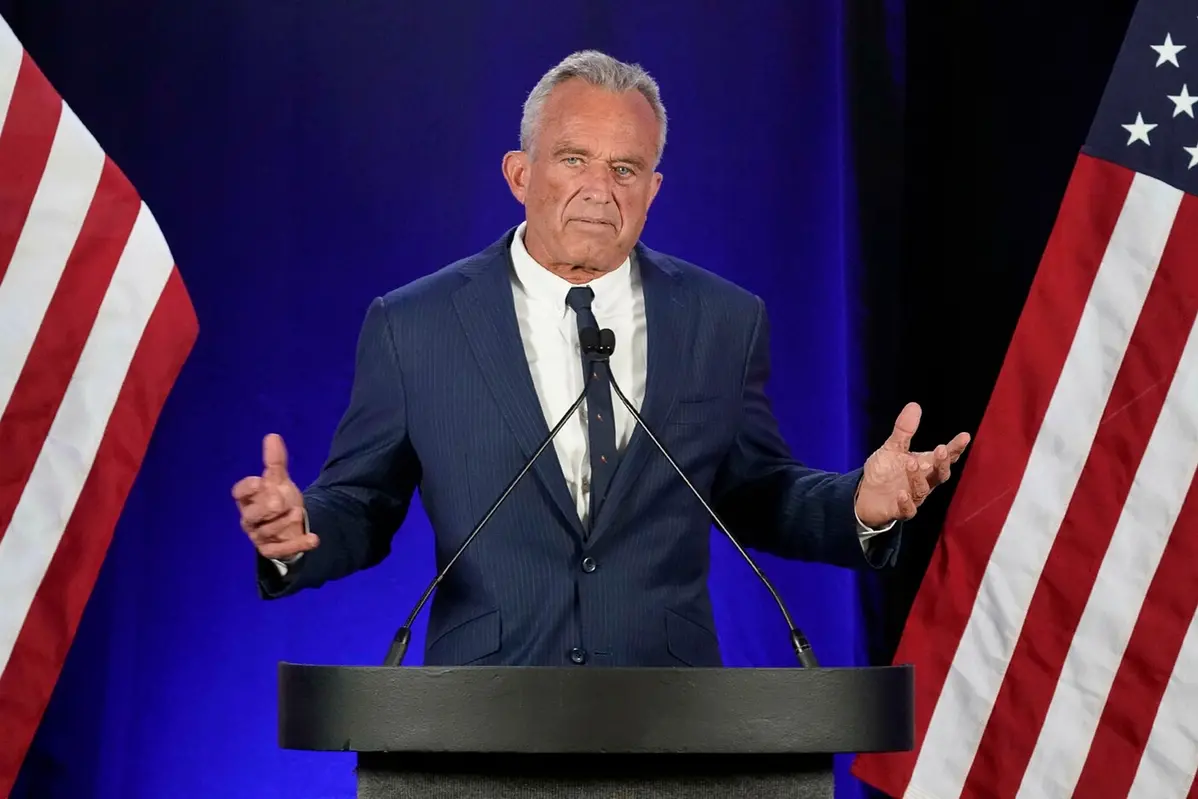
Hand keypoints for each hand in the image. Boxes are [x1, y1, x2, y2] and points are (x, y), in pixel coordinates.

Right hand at [232, 433, 318, 559]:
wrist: (290, 526)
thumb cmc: (278, 501)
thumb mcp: (279, 481)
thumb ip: (275, 462)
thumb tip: (273, 436)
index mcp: (248, 499)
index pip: (240, 493)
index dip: (248, 488)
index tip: (260, 481)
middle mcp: (250, 518)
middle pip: (250, 515)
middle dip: (264, 509)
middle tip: (278, 502)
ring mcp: (260, 536)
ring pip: (267, 532)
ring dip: (283, 523)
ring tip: (298, 512)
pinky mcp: (272, 550)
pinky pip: (282, 550)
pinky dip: (298, 545)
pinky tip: (314, 539)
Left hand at [854, 402, 970, 527]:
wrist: (865, 495)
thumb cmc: (884, 471)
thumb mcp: (893, 448)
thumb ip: (904, 430)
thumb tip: (914, 405)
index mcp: (925, 465)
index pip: (945, 456)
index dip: (956, 448)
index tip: (965, 436)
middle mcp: (924, 482)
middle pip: (940, 474)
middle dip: (942, 463)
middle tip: (941, 449)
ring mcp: (913, 498)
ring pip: (922, 490)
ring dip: (918, 477)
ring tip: (911, 462)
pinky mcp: (898, 511)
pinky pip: (907, 510)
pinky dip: (906, 503)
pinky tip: (902, 493)